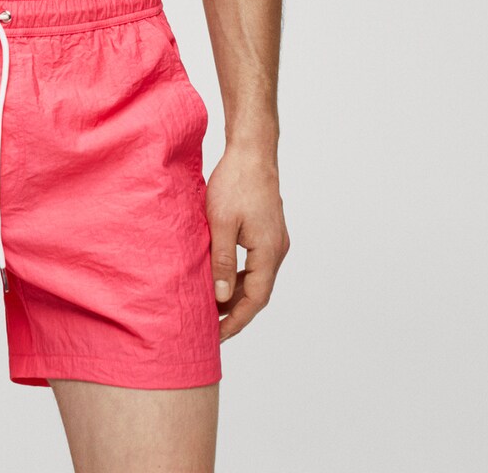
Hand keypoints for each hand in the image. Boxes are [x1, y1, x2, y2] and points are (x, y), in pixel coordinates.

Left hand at [205, 145, 289, 341]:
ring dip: (237, 294)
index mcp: (269, 252)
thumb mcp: (221, 223)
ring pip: (257, 278)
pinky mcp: (268, 231)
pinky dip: (240, 275)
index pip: (255, 300)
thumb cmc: (235, 182)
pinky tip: (222, 277)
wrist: (252, 151)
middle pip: (258, 293)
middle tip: (210, 327)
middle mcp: (277, 249)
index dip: (236, 321)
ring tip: (213, 307)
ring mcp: (275, 240)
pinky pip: (256, 263)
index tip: (217, 336)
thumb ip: (221, 261)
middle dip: (235, 312)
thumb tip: (220, 297)